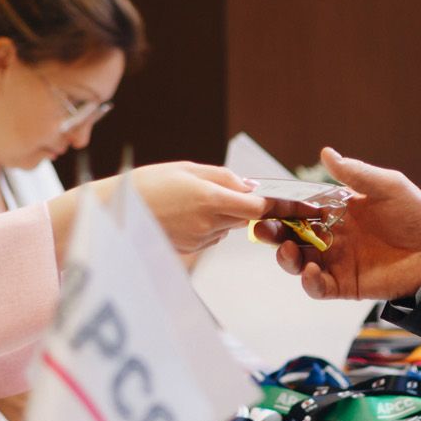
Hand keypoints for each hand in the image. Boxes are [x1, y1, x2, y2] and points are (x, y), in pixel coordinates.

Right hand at [121, 161, 315, 253]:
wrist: (110, 215)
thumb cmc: (145, 185)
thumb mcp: (186, 169)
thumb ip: (222, 178)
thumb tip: (250, 186)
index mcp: (210, 200)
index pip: (260, 206)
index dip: (287, 207)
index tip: (310, 208)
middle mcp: (208, 224)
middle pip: (247, 217)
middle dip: (249, 206)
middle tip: (233, 190)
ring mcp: (199, 241)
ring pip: (228, 226)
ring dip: (224, 213)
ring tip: (190, 199)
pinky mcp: (190, 251)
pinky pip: (211, 235)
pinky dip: (207, 224)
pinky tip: (182, 213)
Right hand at [261, 147, 420, 299]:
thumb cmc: (416, 215)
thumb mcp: (388, 187)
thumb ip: (356, 174)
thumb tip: (326, 153)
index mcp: (338, 211)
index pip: (301, 208)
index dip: (282, 206)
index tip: (266, 202)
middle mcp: (332, 236)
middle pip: (292, 236)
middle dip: (274, 233)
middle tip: (263, 229)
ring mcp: (337, 261)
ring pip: (299, 262)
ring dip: (287, 258)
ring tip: (288, 251)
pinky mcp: (346, 284)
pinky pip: (319, 287)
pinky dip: (310, 282)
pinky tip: (311, 272)